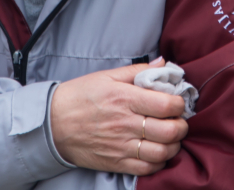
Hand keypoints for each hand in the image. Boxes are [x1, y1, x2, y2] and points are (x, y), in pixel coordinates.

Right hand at [50, 57, 189, 174]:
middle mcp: (125, 124)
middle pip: (170, 131)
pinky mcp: (116, 162)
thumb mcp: (107, 77)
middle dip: (181, 126)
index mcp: (125, 99)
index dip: (179, 104)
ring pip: (162, 153)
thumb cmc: (79, 96)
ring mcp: (121, 146)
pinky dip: (159, 163)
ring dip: (173, 146)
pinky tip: (156, 153)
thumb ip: (138, 71)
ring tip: (170, 138)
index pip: (166, 105)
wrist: (52, 123)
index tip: (177, 103)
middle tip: (178, 121)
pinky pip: (147, 169)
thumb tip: (163, 64)